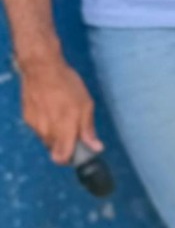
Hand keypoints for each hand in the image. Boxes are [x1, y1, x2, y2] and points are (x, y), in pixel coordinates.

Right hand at [13, 49, 95, 163]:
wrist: (41, 68)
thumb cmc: (67, 85)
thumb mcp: (85, 105)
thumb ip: (88, 129)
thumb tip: (96, 148)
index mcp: (64, 128)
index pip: (62, 157)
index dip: (70, 160)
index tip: (77, 155)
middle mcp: (47, 130)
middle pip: (54, 150)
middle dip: (64, 146)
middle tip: (73, 133)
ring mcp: (34, 124)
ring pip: (46, 140)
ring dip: (55, 135)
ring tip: (62, 116)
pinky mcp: (26, 117)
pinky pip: (38, 129)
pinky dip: (46, 125)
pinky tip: (51, 111)